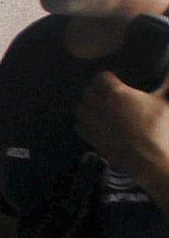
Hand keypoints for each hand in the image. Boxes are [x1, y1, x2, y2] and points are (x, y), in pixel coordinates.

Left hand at [74, 71, 168, 188]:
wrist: (150, 159)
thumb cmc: (160, 129)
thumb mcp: (165, 103)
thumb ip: (167, 85)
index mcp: (118, 94)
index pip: (101, 78)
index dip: (106, 78)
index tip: (112, 81)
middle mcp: (101, 107)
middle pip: (87, 92)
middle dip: (94, 91)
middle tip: (103, 94)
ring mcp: (94, 124)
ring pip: (79, 108)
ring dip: (85, 106)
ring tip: (95, 108)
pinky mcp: (91, 139)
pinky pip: (78, 127)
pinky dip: (83, 124)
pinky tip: (92, 125)